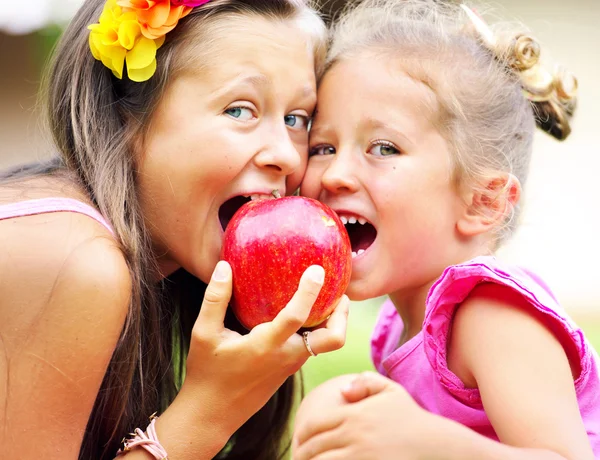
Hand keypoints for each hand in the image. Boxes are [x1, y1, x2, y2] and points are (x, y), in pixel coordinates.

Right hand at [181, 261, 349, 438]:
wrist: (212, 414)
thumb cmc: (206, 373)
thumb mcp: (203, 333)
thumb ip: (215, 298)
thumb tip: (223, 265)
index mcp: (266, 346)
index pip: (297, 316)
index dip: (310, 291)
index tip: (318, 269)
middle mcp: (286, 356)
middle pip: (333, 339)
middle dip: (341, 315)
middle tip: (340, 292)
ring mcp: (290, 365)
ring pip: (325, 344)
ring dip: (332, 321)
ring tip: (326, 296)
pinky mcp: (288, 370)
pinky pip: (312, 347)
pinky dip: (317, 329)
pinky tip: (304, 313)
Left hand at [293, 371, 441, 459]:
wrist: (436, 446)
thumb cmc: (412, 419)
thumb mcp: (392, 391)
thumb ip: (366, 382)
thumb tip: (343, 390)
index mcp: (354, 413)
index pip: (314, 424)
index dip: (301, 435)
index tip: (299, 442)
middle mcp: (354, 434)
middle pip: (313, 447)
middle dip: (302, 454)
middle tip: (298, 458)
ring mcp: (360, 455)